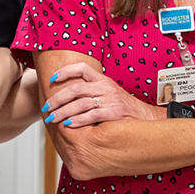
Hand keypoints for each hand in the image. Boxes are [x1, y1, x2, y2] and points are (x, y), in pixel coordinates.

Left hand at [43, 60, 163, 127]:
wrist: (147, 118)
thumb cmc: (125, 108)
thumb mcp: (110, 93)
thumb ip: (93, 91)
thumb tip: (68, 96)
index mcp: (104, 80)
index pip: (82, 68)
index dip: (65, 71)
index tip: (52, 79)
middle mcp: (106, 87)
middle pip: (75, 89)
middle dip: (57, 99)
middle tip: (46, 108)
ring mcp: (111, 100)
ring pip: (80, 103)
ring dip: (63, 112)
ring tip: (53, 119)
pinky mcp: (115, 113)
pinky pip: (92, 115)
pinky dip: (78, 120)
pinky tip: (69, 125)